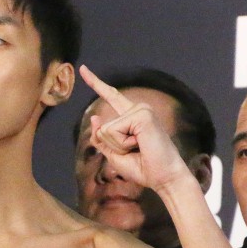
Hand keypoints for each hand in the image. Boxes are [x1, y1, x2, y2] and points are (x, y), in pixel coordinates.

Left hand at [80, 65, 189, 193]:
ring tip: (138, 148)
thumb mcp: (114, 155)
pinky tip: (140, 144)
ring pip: (105, 130)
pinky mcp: (142, 115)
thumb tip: (94, 117)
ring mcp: (141, 110)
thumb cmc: (143, 167)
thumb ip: (101, 138)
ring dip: (118, 146)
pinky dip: (122, 145)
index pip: (111, 96)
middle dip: (112, 146)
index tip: (83, 69)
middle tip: (135, 151)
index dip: (95, 83)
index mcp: (131, 116)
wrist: (163, 178)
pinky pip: (113, 131)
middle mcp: (137, 109)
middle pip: (102, 127)